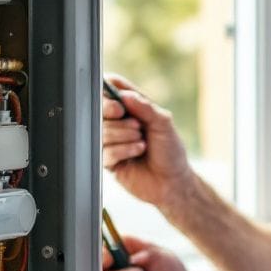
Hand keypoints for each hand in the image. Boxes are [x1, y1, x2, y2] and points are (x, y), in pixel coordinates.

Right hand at [103, 74, 192, 206]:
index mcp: (131, 108)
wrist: (172, 182)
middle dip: (116, 116)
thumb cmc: (170, 151)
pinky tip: (137, 152)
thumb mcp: (164, 123)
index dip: (108, 91)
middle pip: (99, 110)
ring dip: (124, 135)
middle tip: (136, 124)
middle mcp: (119, 122)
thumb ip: (145, 107)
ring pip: (101, 131)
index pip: (110, 88)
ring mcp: (112, 141)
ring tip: (141, 142)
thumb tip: (124, 95)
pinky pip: (104, 151)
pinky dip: (122, 150)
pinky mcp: (108, 160)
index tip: (119, 102)